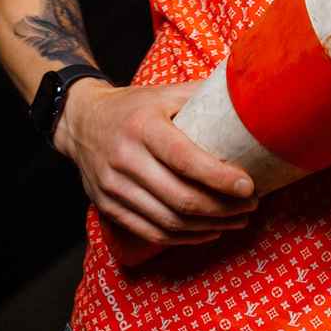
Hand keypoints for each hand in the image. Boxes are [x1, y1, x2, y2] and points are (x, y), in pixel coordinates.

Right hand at [56, 77, 257, 247]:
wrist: (80, 120)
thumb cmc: (131, 106)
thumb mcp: (162, 93)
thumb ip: (200, 95)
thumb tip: (246, 92)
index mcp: (142, 126)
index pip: (185, 159)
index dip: (219, 178)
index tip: (249, 186)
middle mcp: (126, 158)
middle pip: (181, 198)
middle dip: (223, 208)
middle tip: (251, 205)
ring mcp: (114, 187)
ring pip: (169, 222)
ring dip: (209, 226)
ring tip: (238, 220)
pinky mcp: (108, 207)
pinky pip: (153, 233)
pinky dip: (185, 238)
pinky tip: (209, 231)